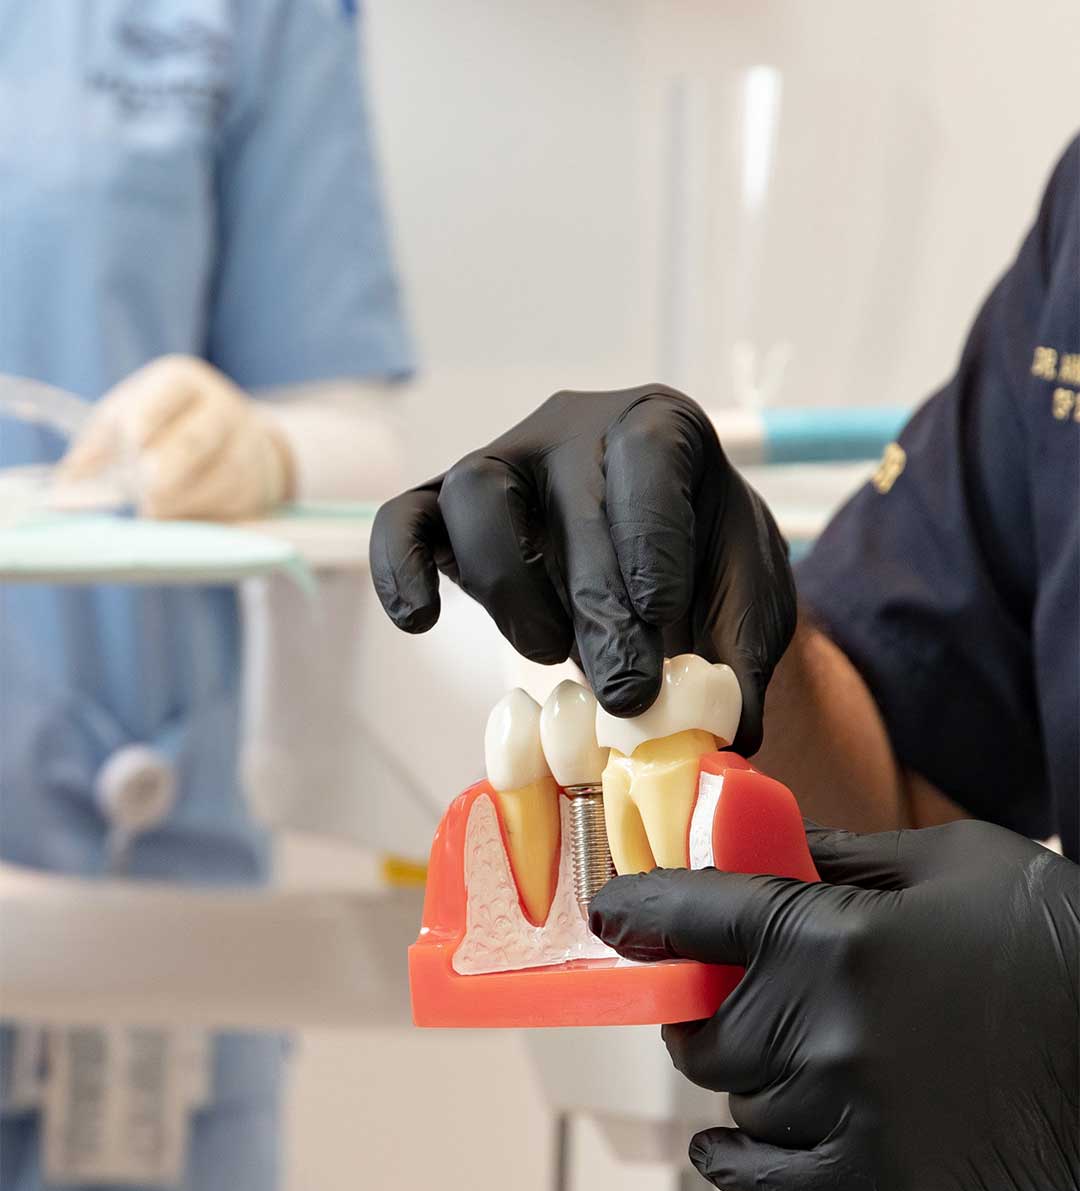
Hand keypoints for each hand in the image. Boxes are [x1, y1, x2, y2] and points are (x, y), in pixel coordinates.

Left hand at [61, 355, 294, 520]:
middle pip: (193, 441)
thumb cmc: (169, 428)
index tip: (129, 447)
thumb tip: (63, 489)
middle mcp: (221, 409)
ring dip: (176, 502)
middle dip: (162, 469)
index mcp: (183, 381)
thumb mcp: (131, 418)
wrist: (247, 443)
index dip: (141, 425)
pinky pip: (224, 508)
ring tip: (152, 509)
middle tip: (144, 486)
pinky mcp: (254, 488)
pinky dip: (195, 517)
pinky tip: (177, 515)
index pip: (164, 396)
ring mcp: (245, 449)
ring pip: (212, 481)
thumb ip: (96, 447)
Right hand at [369, 386, 793, 750]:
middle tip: (624, 692)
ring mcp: (502, 462)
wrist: (653, 562)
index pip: (647, 456)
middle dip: (597, 604)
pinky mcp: (444, 508)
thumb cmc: (702, 571)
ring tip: (550, 654)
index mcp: (659, 427)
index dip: (652, 538)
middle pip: (567, 498)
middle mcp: (574, 429)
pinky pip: (402, 519)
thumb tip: (729, 733)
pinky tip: (420, 620)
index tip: (663, 616)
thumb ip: (743, 658)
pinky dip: (399, 566)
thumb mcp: (745, 604)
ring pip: (476, 492)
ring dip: (510, 585)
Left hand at [590, 820, 1079, 1190]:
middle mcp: (823, 1028)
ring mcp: (848, 1111)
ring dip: (748, 1072)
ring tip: (793, 1050)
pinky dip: (736, 1160)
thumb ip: (835, 855)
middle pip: (703, 1030)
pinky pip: (766, 1179)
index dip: (637, 913)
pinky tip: (724, 1143)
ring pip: (738, 1099)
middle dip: (702, 1006)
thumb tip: (759, 842)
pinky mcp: (879, 1180)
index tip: (611, 917)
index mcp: (829, 936)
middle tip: (722, 993)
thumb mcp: (942, 859)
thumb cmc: (1044, 931)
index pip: (691, 919)